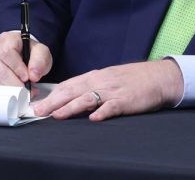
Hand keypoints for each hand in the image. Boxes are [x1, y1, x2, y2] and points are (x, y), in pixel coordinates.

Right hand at [0, 30, 52, 88]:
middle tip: (27, 91)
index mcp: (7, 39)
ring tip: (23, 93)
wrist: (23, 56)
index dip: (17, 67)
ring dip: (10, 90)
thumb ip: (40, 61)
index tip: (27, 77)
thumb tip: (33, 75)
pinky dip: (3, 94)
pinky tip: (14, 93)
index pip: (7, 52)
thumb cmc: (30, 53)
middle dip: (15, 83)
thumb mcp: (41, 52)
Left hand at [32, 60, 183, 121]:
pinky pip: (112, 106)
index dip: (51, 95)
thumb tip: (68, 98)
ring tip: (58, 115)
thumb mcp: (107, 78)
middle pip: (73, 91)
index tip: (37, 104)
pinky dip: (102, 112)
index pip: (68, 85)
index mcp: (94, 76)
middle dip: (54, 102)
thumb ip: (89, 87)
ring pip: (88, 98)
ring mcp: (113, 91)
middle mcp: (100, 81)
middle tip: (39, 112)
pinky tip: (94, 118)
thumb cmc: (130, 79)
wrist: (157, 76)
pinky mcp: (126, 100)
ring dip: (71, 106)